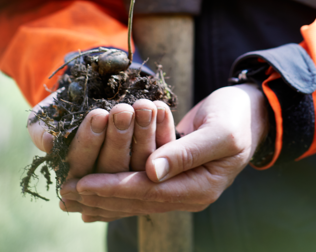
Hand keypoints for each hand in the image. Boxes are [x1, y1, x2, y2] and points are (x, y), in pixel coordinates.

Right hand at [27, 95, 175, 178]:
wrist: (84, 100)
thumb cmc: (59, 110)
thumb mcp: (43, 117)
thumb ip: (41, 130)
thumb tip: (50, 144)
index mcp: (74, 178)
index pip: (81, 165)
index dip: (90, 140)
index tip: (98, 115)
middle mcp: (104, 182)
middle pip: (114, 167)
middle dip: (119, 137)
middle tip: (123, 111)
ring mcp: (132, 175)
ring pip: (141, 162)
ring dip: (144, 133)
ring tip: (144, 106)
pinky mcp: (155, 163)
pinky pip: (162, 151)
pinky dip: (163, 128)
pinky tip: (161, 107)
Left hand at [58, 83, 267, 221]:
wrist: (250, 112)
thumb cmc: (237, 116)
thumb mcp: (219, 130)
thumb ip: (186, 151)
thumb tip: (152, 172)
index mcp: (202, 188)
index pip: (150, 192)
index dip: (115, 187)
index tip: (84, 183)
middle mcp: (189, 195)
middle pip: (137, 201)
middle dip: (100, 197)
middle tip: (65, 192)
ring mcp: (181, 188)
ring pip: (134, 199)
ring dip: (101, 198)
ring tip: (69, 196)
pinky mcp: (172, 177)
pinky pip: (138, 189)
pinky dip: (113, 190)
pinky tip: (90, 192)